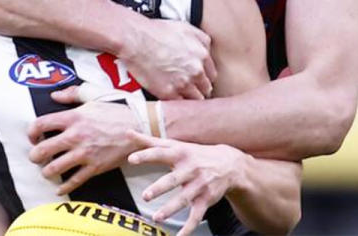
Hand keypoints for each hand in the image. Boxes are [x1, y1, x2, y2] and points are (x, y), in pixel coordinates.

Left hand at [27, 88, 140, 193]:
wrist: (139, 126)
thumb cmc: (116, 110)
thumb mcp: (93, 95)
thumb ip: (71, 94)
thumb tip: (54, 96)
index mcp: (73, 117)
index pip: (40, 124)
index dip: (31, 132)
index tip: (33, 136)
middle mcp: (75, 136)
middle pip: (42, 150)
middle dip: (34, 156)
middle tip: (36, 156)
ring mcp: (85, 153)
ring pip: (54, 169)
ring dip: (46, 172)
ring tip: (48, 170)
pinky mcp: (95, 167)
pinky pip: (74, 181)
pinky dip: (64, 187)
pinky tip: (59, 188)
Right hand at [119, 17, 214, 99]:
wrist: (135, 40)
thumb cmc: (156, 32)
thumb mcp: (186, 28)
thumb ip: (202, 40)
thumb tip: (207, 51)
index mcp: (202, 55)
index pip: (211, 75)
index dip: (204, 77)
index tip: (198, 80)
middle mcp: (196, 71)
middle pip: (206, 88)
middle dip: (198, 88)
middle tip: (189, 88)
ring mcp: (183, 83)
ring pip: (196, 99)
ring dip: (189, 97)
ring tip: (180, 94)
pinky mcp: (168, 93)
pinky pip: (180, 104)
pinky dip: (177, 102)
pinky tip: (171, 96)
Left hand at [126, 130, 247, 235]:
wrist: (230, 164)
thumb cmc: (194, 154)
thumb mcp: (175, 145)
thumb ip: (150, 141)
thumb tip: (128, 132)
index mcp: (179, 154)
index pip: (160, 153)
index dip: (146, 156)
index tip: (131, 159)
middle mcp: (190, 169)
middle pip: (173, 179)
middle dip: (160, 187)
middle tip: (146, 196)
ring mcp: (199, 186)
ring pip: (184, 199)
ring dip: (171, 209)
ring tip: (157, 217)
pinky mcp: (206, 199)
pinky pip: (197, 215)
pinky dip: (189, 227)